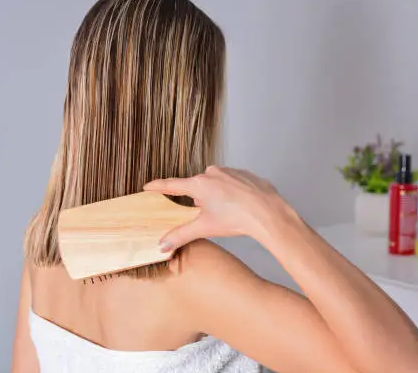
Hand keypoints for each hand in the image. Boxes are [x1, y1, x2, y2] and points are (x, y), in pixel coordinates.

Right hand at [143, 166, 297, 251]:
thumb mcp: (205, 227)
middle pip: (197, 187)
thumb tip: (163, 245)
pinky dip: (233, 193)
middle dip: (199, 200)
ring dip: (216, 196)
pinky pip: (234, 183)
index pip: (173, 185)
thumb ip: (182, 234)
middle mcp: (213, 173)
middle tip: (205, 214)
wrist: (268, 212)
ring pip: (216, 184)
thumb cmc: (236, 218)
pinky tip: (239, 206)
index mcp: (199, 184)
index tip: (148, 186)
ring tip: (227, 212)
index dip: (159, 187)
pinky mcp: (246, 175)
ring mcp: (231, 171)